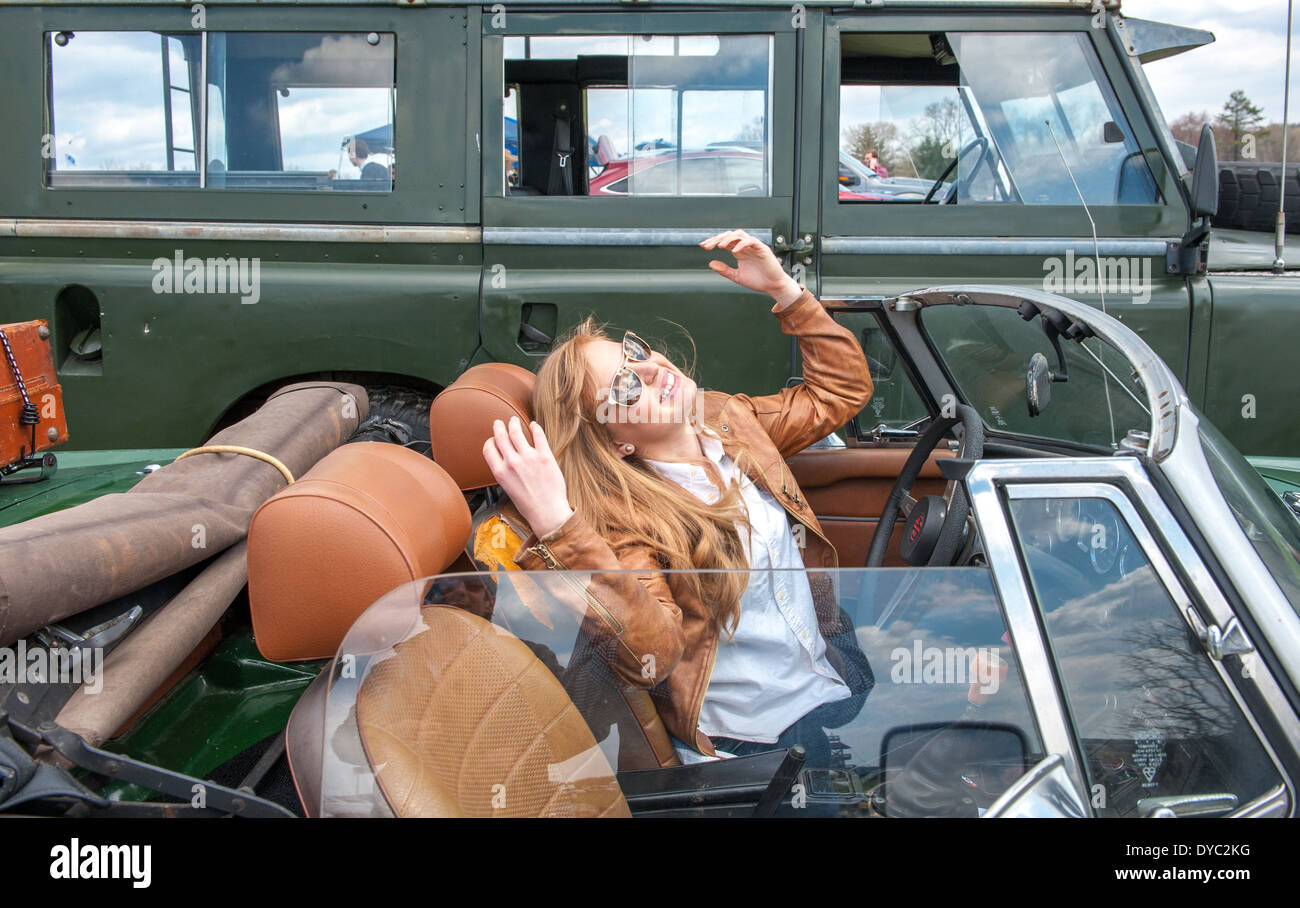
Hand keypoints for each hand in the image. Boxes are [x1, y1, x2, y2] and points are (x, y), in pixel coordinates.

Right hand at [482, 416, 573, 537]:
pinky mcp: (545, 456)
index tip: (493, 439)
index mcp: (500, 472)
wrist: (547, 512)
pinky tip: (533, 425)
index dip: (490, 441)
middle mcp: (512, 463)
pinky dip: (535, 427)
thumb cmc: (528, 504)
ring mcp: (528, 458)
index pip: (488, 448)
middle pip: (501, 436)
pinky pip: (538, 435)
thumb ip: (504, 471)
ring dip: (514, 423)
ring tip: (514, 420)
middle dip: (499, 427)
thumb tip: (504, 459)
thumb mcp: (508, 488)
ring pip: (516, 432)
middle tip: (500, 422)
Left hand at [701, 229, 802, 307]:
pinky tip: (734, 251)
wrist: (773, 286)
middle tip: (707, 246)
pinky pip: (751, 241)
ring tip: (719, 246)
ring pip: (739, 235)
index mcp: (739, 251)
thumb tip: (711, 263)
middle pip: (729, 236)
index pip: (724, 242)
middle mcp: (745, 247)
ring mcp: (753, 246)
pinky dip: (742, 244)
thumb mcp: (737, 276)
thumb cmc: (758, 280)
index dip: (713, 242)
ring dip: (728, 239)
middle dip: (717, 239)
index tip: (703, 246)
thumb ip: (724, 270)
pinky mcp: (762, 249)